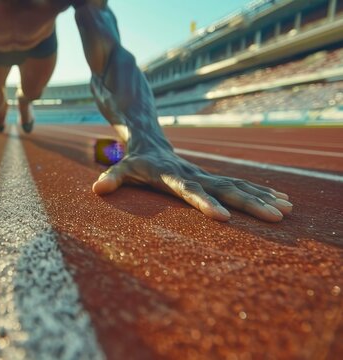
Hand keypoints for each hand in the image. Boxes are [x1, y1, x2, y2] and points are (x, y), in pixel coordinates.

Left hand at [91, 149, 291, 221]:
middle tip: (276, 217)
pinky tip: (281, 200)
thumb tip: (98, 189)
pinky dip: (260, 192)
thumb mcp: (121, 167)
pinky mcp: (211, 177)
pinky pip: (239, 184)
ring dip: (262, 197)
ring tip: (286, 210)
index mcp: (171, 174)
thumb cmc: (134, 160)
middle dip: (250, 203)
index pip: (189, 191)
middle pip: (224, 188)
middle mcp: (193, 174)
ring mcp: (205, 175)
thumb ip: (112, 176)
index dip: (204, 203)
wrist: (149, 138)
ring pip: (237, 185)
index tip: (223, 218)